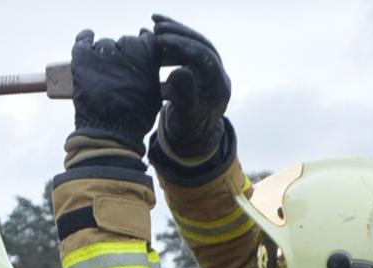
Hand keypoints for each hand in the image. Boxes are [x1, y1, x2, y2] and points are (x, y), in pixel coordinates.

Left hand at [69, 27, 160, 151]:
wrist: (110, 131)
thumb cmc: (135, 118)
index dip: (141, 48)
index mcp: (148, 56)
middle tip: (117, 73)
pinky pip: (83, 40)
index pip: (146, 40)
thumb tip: (149, 65)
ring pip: (105, 45)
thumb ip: (152, 74)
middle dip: (123, 55)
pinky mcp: (84, 58)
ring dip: (104, 55)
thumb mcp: (154, 95)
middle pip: (124, 43)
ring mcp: (104, 52)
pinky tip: (86, 39)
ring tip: (102, 72)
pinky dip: (84, 39)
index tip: (137, 56)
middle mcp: (127, 49)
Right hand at [152, 15, 229, 159]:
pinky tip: (153, 32)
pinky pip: (186, 48)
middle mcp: (217, 74)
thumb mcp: (185, 116)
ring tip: (154, 24)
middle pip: (202, 45)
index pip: (205, 57)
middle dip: (180, 34)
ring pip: (194, 43)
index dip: (184, 46)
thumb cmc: (188, 131)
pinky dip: (172, 39)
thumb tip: (180, 71)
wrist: (191, 138)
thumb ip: (184, 95)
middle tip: (157, 27)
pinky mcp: (198, 68)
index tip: (162, 39)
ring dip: (175, 32)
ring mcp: (208, 70)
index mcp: (219, 86)